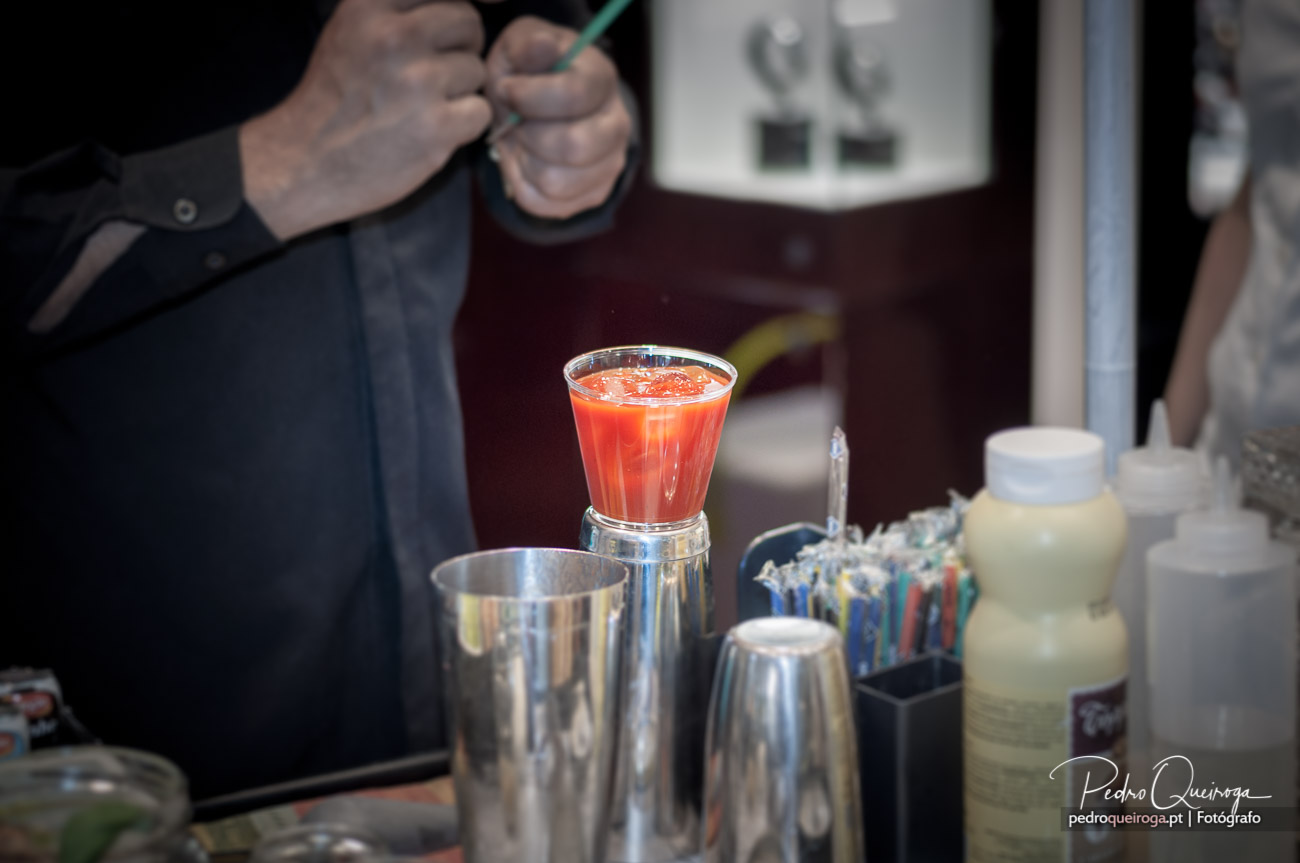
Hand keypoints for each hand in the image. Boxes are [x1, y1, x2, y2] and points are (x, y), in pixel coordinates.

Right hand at [240, 0, 492, 240]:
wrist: (306, 163)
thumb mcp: (351, 29)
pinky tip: (433, 131)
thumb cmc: (334, 98)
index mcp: (369, 5)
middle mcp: (394, 38)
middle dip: (461, 48)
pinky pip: (480, 111)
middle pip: (468, 23)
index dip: (449, 15)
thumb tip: (460, 5)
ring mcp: (417, 82)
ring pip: (476, 70)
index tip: (441, 35)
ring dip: (460, 91)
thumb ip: (397, 10)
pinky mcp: (435, 127)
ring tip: (423, 106)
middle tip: (435, 72)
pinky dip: (464, 125)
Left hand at [485, 16, 631, 219]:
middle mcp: (617, 125)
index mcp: (601, 80)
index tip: (507, 89)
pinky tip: (527, 161)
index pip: (573, 95)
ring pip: (556, 183)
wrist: (538, 107)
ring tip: (522, 141)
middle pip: (574, 147)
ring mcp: (609, 165)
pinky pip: (545, 204)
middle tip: (516, 121)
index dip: (528, 96)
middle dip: (528, 135)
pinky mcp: (592, 195)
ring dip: (524, 162)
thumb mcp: (520, 46)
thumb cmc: (529, 75)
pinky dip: (524, 184)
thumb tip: (543, 47)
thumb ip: (528, 44)